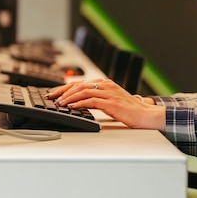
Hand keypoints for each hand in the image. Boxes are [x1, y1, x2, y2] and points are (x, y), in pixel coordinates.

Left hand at [46, 79, 165, 130]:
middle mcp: (106, 85)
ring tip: (59, 103)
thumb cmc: (130, 110)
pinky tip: (72, 107)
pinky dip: (79, 103)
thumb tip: (79, 102)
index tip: (54, 93)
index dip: (65, 87)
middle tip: (51, 97)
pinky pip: (91, 101)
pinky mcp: (111, 103)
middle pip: (79, 85)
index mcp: (105, 83)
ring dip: (69, 97)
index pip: (81, 82)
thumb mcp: (111, 101)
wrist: (145, 115)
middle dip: (62, 91)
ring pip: (83, 91)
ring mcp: (109, 93)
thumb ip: (97, 98)